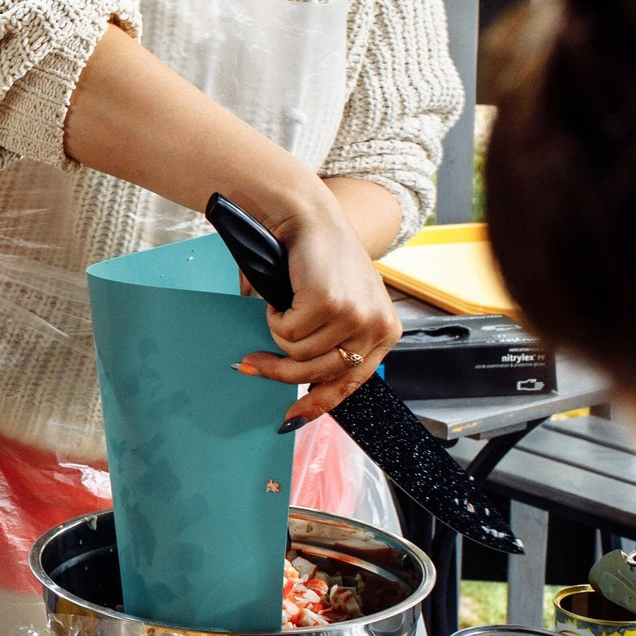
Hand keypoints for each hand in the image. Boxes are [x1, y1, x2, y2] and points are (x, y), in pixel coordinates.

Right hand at [234, 195, 399, 424]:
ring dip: (279, 332)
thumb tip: (302, 382)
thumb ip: (331, 343)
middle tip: (252, 360)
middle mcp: (375, 326)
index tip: (291, 416)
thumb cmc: (319, 261)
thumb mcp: (340, 307)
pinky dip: (275, 315)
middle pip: (316, 373)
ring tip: (283, 307)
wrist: (308, 218)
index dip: (317, 403)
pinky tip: (284, 295)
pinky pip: (285, 331)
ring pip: (297, 353)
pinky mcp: (329, 303)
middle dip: (279, 369)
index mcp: (384, 331)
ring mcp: (354, 315)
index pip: (350, 384)